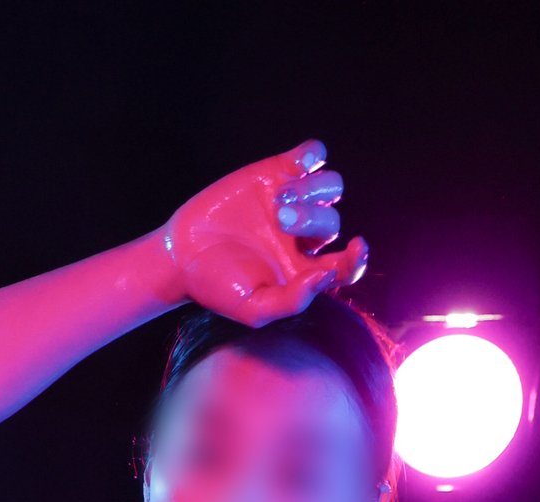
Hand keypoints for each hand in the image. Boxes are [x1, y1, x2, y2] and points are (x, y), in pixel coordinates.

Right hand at [158, 137, 369, 327]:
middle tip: (279, 220)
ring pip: (330, 186)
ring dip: (311, 190)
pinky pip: (313, 155)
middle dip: (310, 218)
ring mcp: (292, 202)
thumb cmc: (218, 287)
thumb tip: (326, 276)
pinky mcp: (275, 173)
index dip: (357, 258)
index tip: (356, 247)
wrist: (182, 255)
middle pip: (332, 221)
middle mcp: (304, 236)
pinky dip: (312, 155)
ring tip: (278, 200)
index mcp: (305, 270)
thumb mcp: (253, 309)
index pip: (346, 265)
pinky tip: (295, 165)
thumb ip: (292, 301)